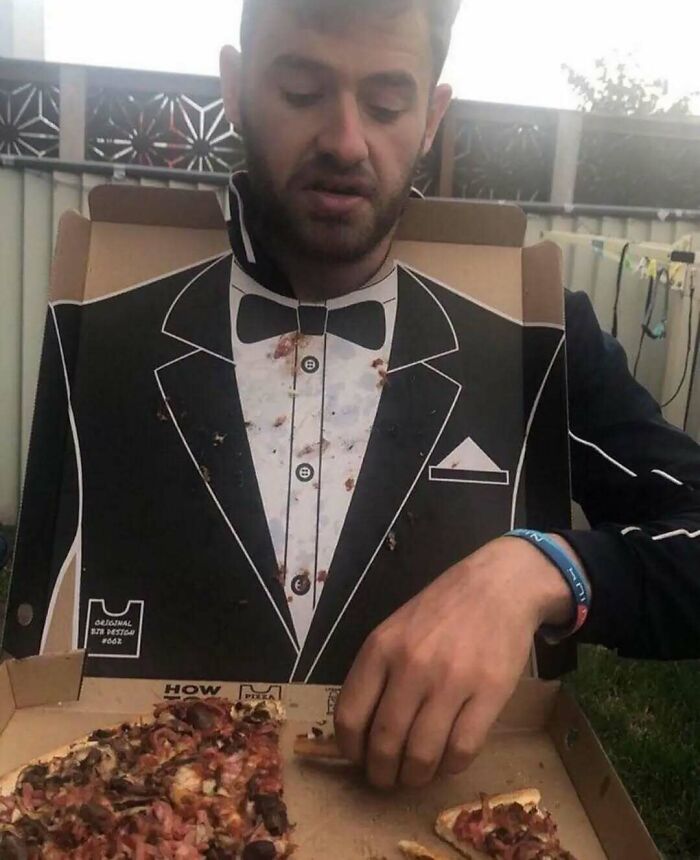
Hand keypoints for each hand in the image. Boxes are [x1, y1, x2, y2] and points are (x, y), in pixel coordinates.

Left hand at [334, 536, 576, 788]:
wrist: (498, 587)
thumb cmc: (441, 610)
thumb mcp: (394, 629)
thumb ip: (376, 673)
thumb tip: (360, 730)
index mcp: (380, 649)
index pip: (350, 716)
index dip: (351, 750)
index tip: (359, 760)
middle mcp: (411, 667)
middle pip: (385, 743)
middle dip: (382, 773)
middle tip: (387, 779)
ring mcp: (451, 682)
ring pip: (422, 755)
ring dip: (415, 776)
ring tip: (415, 776)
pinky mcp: (489, 694)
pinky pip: (461, 750)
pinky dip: (450, 767)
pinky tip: (447, 761)